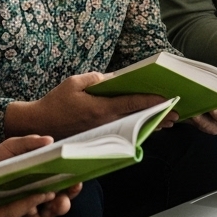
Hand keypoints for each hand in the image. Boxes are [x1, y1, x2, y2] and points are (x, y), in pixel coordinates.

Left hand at [0, 136, 79, 216]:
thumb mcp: (9, 148)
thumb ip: (27, 143)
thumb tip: (49, 140)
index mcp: (44, 176)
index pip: (66, 181)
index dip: (74, 183)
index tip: (76, 180)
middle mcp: (42, 194)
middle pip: (63, 201)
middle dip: (65, 201)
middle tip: (61, 198)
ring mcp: (31, 209)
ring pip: (51, 214)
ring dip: (52, 210)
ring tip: (46, 204)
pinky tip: (28, 211)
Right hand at [5, 72, 166, 138]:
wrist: (39, 125)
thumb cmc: (56, 102)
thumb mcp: (75, 82)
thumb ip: (97, 79)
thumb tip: (116, 79)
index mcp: (100, 108)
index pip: (131, 103)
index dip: (151, 101)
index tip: (168, 98)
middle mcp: (104, 123)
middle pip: (136, 118)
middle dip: (157, 115)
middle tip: (176, 113)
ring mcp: (102, 133)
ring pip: (131, 128)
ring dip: (150, 125)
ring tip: (168, 121)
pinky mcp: (98, 138)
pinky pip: (122, 134)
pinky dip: (135, 129)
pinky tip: (146, 127)